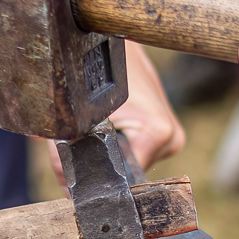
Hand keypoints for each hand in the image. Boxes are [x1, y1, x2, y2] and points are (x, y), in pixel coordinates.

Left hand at [46, 41, 184, 182]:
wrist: (109, 42)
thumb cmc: (90, 76)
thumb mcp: (72, 122)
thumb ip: (65, 160)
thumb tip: (68, 196)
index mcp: (157, 132)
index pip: (128, 181)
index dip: (102, 186)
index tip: (83, 189)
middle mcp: (172, 137)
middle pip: (131, 175)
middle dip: (106, 170)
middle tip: (83, 152)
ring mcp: (173, 136)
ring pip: (134, 165)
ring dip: (113, 158)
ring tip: (97, 134)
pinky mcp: (167, 132)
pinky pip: (138, 153)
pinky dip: (121, 148)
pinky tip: (109, 130)